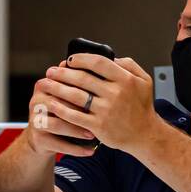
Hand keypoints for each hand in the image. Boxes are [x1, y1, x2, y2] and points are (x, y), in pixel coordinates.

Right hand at [26, 65, 96, 157]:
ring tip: (94, 134)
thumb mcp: (70, 94)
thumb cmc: (64, 110)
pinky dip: (76, 148)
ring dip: (77, 130)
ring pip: (57, 124)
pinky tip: (91, 150)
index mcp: (46, 85)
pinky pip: (58, 144)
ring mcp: (35, 120)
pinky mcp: (38, 138)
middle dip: (80, 110)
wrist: (44, 136)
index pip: (64, 83)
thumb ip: (82, 81)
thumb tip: (108, 64)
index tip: (101, 94)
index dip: (83, 89)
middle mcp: (37, 100)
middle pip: (59, 102)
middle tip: (100, 115)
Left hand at [42, 54, 160, 153]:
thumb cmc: (142, 107)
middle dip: (62, 73)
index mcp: (125, 79)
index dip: (81, 59)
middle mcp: (116, 93)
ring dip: (57, 88)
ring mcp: (106, 110)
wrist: (145, 135)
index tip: (70, 60)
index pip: (98, 62)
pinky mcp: (99, 126)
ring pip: (75, 96)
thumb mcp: (144, 80)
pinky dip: (61, 109)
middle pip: (82, 78)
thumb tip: (111, 57)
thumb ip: (129, 65)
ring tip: (46, 84)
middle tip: (51, 71)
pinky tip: (52, 104)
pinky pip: (75, 115)